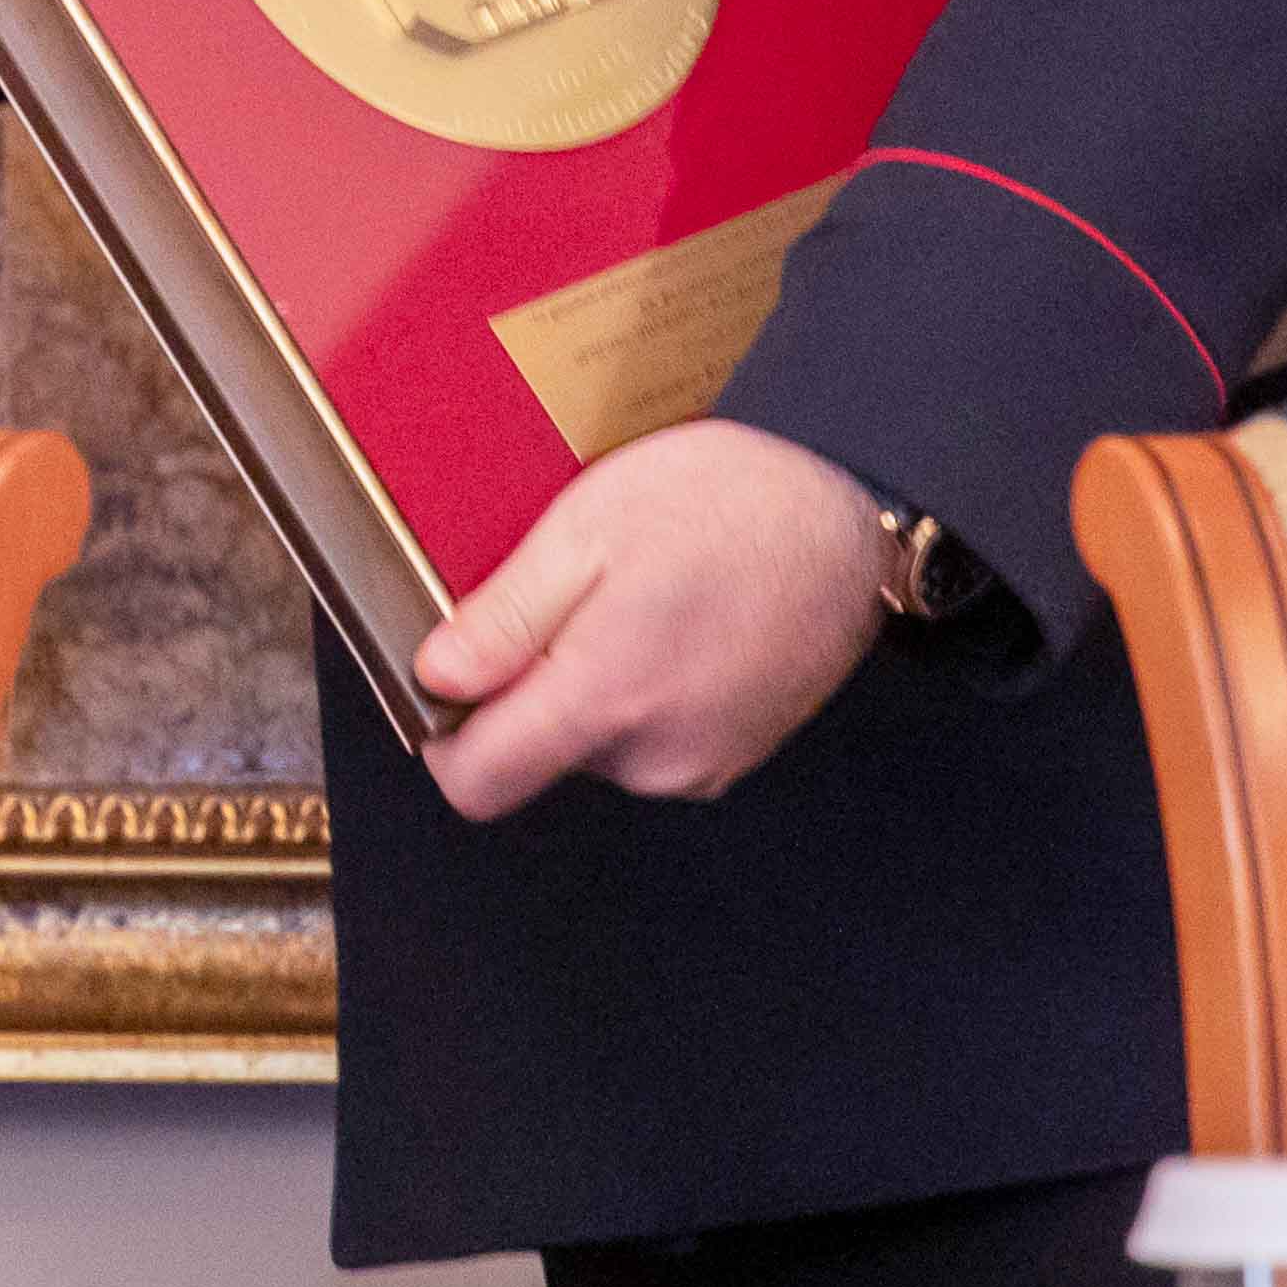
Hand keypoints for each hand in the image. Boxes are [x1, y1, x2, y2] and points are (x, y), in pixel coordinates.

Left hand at [402, 419, 891, 820]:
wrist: (850, 509)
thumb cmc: (724, 504)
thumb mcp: (585, 532)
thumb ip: (505, 619)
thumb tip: (435, 680)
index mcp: (603, 702)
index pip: (479, 783)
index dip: (443, 735)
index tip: (446, 676)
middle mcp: (653, 758)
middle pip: (537, 756)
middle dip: (527, 687)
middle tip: (562, 594)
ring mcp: (702, 762)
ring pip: (597, 743)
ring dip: (589, 684)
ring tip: (628, 596)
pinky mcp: (737, 751)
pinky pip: (653, 736)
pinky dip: (643, 688)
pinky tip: (670, 618)